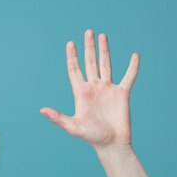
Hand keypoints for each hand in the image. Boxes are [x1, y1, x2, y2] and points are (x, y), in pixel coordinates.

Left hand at [40, 30, 138, 150]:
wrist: (111, 144)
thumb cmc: (91, 137)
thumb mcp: (72, 126)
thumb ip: (57, 117)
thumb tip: (42, 110)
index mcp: (81, 93)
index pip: (75, 70)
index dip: (72, 57)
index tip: (70, 43)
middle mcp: (94, 88)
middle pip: (90, 63)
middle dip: (88, 48)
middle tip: (88, 32)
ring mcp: (108, 90)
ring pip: (106, 65)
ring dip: (105, 50)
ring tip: (103, 36)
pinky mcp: (122, 94)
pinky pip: (129, 77)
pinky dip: (132, 67)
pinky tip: (134, 55)